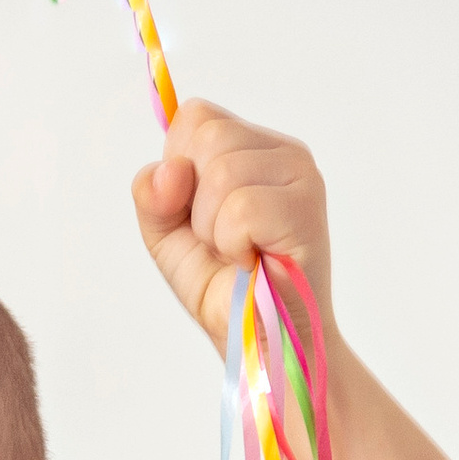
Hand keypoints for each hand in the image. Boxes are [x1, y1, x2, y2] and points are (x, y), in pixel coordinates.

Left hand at [133, 100, 334, 352]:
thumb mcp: (167, 236)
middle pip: (206, 135)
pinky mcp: (305, 208)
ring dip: (212, 228)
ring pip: (220, 172)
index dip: (178, 168)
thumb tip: (169, 169)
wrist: (259, 343)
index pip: (196, 116)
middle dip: (194, 202)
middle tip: (222, 241)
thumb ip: (153, 195)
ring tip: (238, 253)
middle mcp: (283, 151)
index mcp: (253, 147)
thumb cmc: (222, 288)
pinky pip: (240, 208)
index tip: (196, 214)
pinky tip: (252, 261)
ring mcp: (300, 175)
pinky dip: (231, 244)